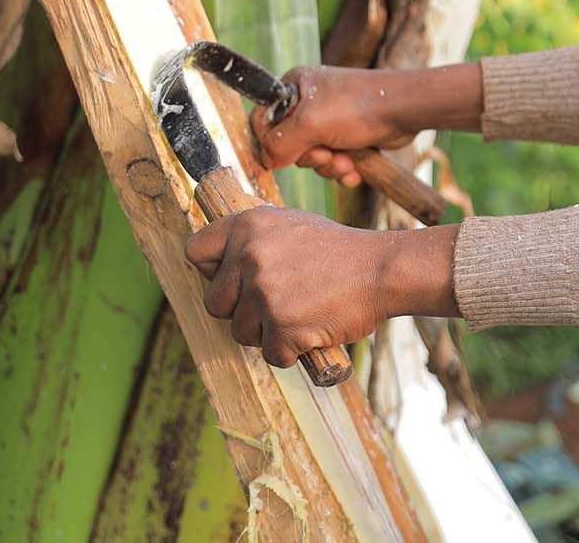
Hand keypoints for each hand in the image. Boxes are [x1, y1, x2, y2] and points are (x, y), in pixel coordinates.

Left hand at [183, 206, 460, 367]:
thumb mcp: (292, 225)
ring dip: (269, 332)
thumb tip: (222, 262)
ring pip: (242, 333)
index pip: (195, 252)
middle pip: (215, 304)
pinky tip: (314, 329)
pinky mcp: (283, 326)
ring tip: (303, 313)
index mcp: (248, 226)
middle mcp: (250, 256)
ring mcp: (265, 292)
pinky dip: (293, 350)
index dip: (212, 272)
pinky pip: (272, 354)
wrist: (383, 269)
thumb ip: (254, 240)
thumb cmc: (341, 251)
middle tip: (277, 303)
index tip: (234, 280)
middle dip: (242, 311)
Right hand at [249, 66, 414, 181]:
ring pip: (312, 159)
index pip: (263, 120)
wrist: (406, 110)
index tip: (285, 152)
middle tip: (327, 153)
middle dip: (310, 157)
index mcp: (294, 88)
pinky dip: (343, 170)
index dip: (270, 142)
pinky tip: (355, 170)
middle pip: (288, 145)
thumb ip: (279, 143)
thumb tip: (265, 161)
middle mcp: (309, 103)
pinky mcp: (349, 138)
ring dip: (329, 166)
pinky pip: (334, 163)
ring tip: (346, 160)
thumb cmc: (359, 106)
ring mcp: (330, 122)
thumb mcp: (310, 123)